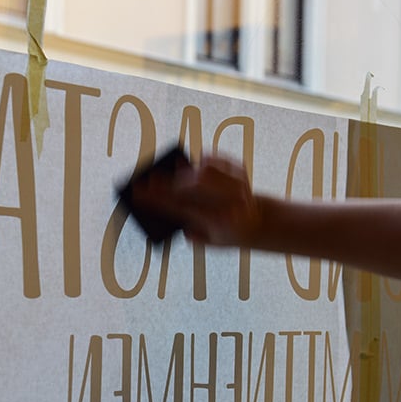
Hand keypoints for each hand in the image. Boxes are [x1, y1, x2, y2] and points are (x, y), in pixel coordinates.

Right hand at [134, 155, 262, 246]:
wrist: (261, 222)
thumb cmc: (229, 232)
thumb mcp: (211, 242)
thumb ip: (189, 232)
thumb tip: (168, 207)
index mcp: (221, 222)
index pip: (182, 207)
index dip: (158, 199)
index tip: (139, 192)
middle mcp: (231, 201)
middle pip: (192, 186)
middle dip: (168, 182)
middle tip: (149, 180)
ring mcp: (238, 182)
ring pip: (203, 170)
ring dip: (184, 172)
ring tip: (171, 174)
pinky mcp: (241, 169)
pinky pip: (216, 159)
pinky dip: (201, 161)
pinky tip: (193, 165)